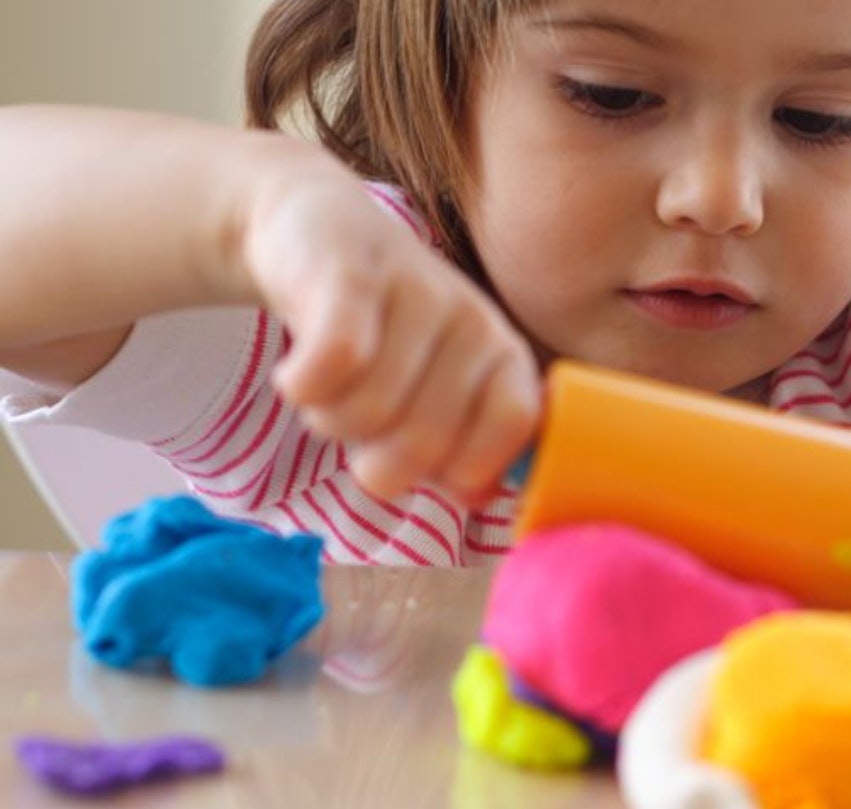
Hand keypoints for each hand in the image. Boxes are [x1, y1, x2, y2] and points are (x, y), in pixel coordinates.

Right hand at [235, 154, 539, 502]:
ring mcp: (417, 292)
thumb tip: (476, 495)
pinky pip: (332, 364)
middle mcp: (473, 320)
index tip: (425, 464)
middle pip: (423, 443)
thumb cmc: (384, 335)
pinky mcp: (352, 275)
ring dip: (328, 418)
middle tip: (360, 422)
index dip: (459, 466)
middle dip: (373, 458)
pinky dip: (303, 387)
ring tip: (329, 389)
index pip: (512, 429)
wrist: (315, 231)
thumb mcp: (434, 393)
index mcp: (504, 356)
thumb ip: (461, 452)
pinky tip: (297, 373)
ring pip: (367, 412)